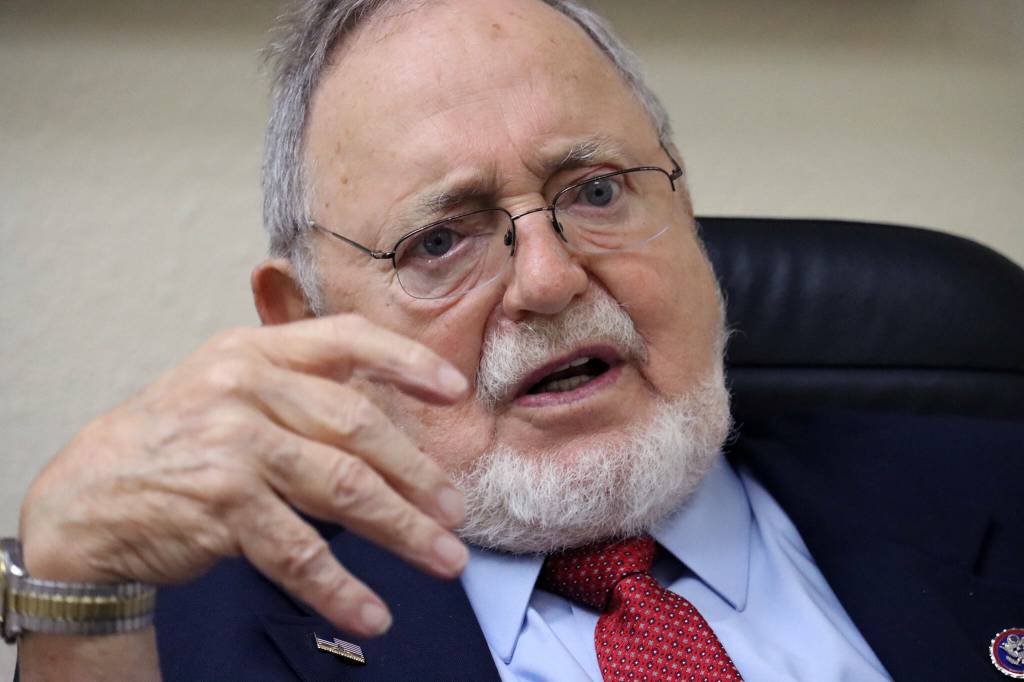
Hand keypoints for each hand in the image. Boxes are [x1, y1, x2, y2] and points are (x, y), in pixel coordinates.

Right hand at [18, 314, 469, 637]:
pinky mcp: (222, 504)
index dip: (408, 362)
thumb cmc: (178, 440)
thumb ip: (300, 389)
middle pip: (359, 427)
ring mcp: (234, 445)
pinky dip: (340, 588)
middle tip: (456, 511)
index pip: (346, 339)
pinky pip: (299, 551)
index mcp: (256, 352)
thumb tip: (393, 424)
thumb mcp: (229, 387)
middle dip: (419, 474)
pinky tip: (373, 611)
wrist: (89, 495)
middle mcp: (246, 388)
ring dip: (403, 531)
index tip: (455, 392)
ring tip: (444, 559)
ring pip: (344, 489)